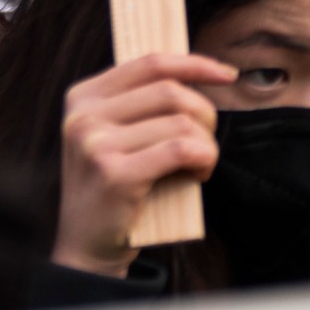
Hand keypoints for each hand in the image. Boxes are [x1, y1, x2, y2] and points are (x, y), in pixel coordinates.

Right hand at [53, 52, 230, 273]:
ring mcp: (94, 144)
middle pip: (171, 91)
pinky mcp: (114, 173)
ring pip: (181, 122)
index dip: (195, 64)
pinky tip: (199, 174)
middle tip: (206, 141)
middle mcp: (83, 115)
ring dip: (206, 144)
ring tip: (200, 163)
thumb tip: (199, 68)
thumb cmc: (115, 186)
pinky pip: (182, 149)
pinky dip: (204, 159)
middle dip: (205, 114)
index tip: (226, 74)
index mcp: (83, 97)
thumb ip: (141, 101)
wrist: (86, 246)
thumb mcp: (114, 134)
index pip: (151, 63)